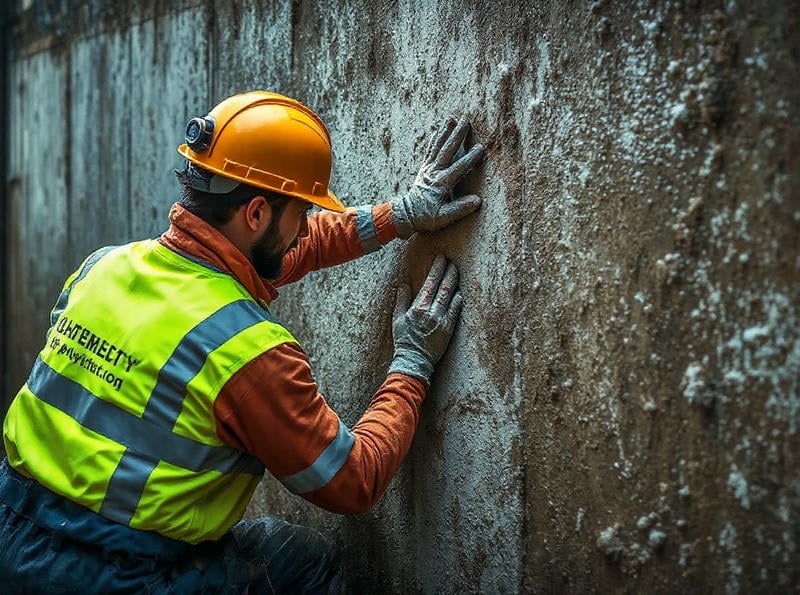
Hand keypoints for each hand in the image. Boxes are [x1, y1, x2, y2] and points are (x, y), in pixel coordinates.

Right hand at [388, 255, 463, 384]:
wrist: (414, 361)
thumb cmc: (404, 340)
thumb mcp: (397, 319)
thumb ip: (402, 301)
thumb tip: (404, 286)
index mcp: (418, 308)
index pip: (430, 283)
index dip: (437, 269)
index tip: (441, 259)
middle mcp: (431, 312)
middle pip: (443, 287)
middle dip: (449, 273)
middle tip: (452, 262)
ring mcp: (442, 321)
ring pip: (451, 297)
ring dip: (455, 284)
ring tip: (457, 273)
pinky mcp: (449, 329)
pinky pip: (456, 311)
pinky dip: (458, 300)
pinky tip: (460, 293)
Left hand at [391, 117, 484, 238]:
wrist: (405, 215)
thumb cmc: (426, 218)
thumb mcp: (443, 218)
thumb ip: (459, 209)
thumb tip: (477, 201)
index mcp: (441, 184)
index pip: (459, 168)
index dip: (470, 158)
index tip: (480, 147)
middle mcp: (434, 172)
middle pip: (447, 150)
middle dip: (457, 135)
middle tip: (466, 121)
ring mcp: (428, 169)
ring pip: (437, 146)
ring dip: (445, 132)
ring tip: (452, 118)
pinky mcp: (424, 168)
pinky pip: (430, 150)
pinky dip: (434, 139)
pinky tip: (438, 130)